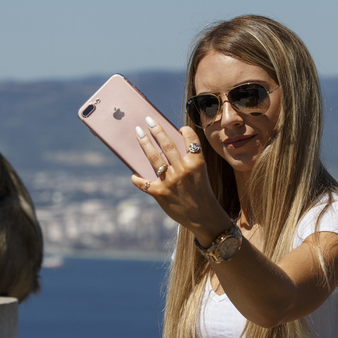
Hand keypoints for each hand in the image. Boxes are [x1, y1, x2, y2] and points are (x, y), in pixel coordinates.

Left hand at [131, 118, 229, 239]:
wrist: (204, 218)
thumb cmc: (201, 193)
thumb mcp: (201, 174)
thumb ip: (187, 161)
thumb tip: (166, 147)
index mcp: (197, 163)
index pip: (190, 139)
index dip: (184, 130)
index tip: (179, 127)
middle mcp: (183, 170)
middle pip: (166, 144)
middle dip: (156, 129)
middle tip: (148, 120)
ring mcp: (170, 181)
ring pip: (153, 157)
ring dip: (144, 143)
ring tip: (138, 133)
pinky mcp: (160, 193)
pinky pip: (143, 182)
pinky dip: (137, 178)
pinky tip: (134, 175)